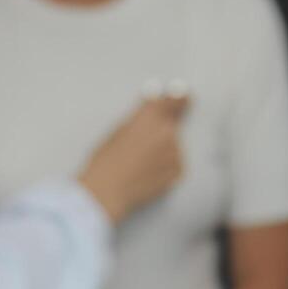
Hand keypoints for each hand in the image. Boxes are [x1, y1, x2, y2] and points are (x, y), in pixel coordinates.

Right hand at [78, 94, 189, 224]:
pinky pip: (175, 163)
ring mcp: (175, 153)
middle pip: (174, 123)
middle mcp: (167, 131)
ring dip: (162, 150)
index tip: (182, 96)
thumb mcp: (119, 128)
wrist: (106, 191)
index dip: (180, 97)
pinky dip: (165, 167)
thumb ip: (141, 114)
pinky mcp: (178, 172)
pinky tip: (146, 174)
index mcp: (151, 115)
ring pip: (173, 145)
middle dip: (163, 129)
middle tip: (144, 144)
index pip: (177, 97)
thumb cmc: (105, 160)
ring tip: (139, 164)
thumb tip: (155, 99)